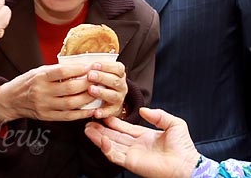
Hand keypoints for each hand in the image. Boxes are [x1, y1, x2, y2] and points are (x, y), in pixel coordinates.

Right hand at [0, 63, 96, 125]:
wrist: (10, 100)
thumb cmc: (26, 83)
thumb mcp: (38, 71)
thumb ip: (55, 71)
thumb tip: (78, 67)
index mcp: (39, 77)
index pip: (62, 72)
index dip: (78, 69)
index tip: (90, 67)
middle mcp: (42, 91)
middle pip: (70, 88)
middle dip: (87, 83)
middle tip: (97, 79)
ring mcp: (44, 105)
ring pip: (71, 103)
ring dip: (87, 98)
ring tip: (96, 92)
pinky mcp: (47, 116)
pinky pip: (68, 116)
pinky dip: (81, 113)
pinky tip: (91, 109)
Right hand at [84, 107, 200, 177]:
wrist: (186, 164)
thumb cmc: (184, 147)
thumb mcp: (174, 124)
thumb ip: (159, 115)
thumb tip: (143, 110)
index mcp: (144, 136)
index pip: (124, 128)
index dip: (113, 122)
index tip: (102, 114)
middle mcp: (135, 145)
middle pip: (113, 135)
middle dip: (100, 129)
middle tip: (88, 121)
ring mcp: (132, 154)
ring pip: (110, 144)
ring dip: (98, 137)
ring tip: (87, 128)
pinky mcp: (130, 163)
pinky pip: (113, 155)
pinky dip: (105, 147)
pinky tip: (100, 138)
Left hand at [86, 61, 126, 118]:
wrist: (109, 101)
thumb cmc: (101, 82)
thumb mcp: (100, 73)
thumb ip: (94, 69)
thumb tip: (79, 64)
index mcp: (119, 75)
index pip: (118, 68)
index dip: (106, 66)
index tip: (94, 65)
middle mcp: (121, 86)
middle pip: (115, 81)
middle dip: (102, 77)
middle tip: (90, 75)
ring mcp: (119, 98)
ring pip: (113, 95)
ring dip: (102, 92)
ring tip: (91, 90)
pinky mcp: (114, 110)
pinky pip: (110, 112)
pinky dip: (103, 112)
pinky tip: (95, 112)